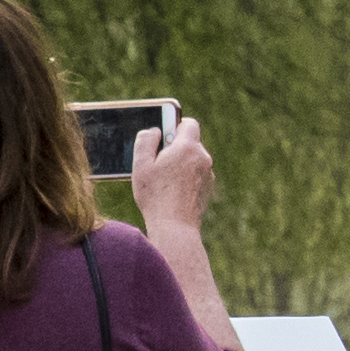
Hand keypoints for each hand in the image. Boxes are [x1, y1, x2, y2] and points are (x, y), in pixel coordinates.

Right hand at [130, 113, 213, 238]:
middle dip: (174, 147)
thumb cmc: (155, 196)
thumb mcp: (141, 165)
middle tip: (157, 160)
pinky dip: (185, 178)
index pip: (188, 122)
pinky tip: (171, 190)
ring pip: (192, 160)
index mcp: (188, 147)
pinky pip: (195, 175)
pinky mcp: (207, 189)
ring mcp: (207, 175)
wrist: (175, 228)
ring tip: (163, 179)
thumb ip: (146, 140)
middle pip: (189, 142)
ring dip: (179, 164)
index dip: (174, 124)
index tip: (163, 133)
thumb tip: (154, 130)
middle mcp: (203, 158)